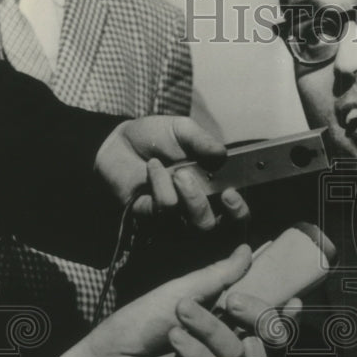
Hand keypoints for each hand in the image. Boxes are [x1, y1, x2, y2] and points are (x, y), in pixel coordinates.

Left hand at [57, 245, 254, 356]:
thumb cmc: (135, 326)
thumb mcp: (177, 292)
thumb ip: (215, 276)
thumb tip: (246, 250)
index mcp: (221, 323)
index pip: (257, 316)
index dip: (259, 306)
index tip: (238, 294)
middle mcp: (223, 350)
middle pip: (257, 336)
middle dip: (245, 316)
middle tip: (226, 303)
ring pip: (235, 353)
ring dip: (208, 332)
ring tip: (176, 322)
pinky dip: (197, 354)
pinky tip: (175, 342)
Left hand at [94, 115, 233, 228]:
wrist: (118, 141)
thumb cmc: (155, 138)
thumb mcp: (183, 130)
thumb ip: (203, 140)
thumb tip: (223, 154)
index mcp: (212, 190)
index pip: (235, 215)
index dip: (238, 212)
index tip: (230, 194)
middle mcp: (195, 208)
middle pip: (210, 226)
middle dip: (202, 204)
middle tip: (188, 177)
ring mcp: (172, 216)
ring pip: (189, 224)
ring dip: (185, 194)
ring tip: (175, 170)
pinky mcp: (150, 217)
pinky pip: (163, 210)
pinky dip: (160, 185)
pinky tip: (153, 167)